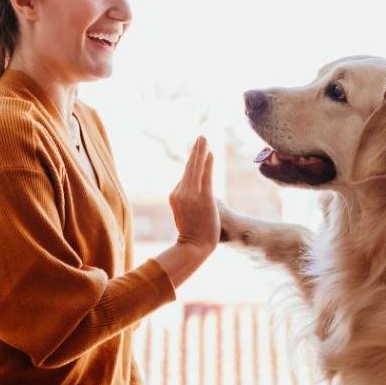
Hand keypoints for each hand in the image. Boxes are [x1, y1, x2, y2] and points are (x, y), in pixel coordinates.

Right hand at [168, 136, 219, 253]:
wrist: (194, 247)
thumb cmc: (193, 234)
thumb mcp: (186, 214)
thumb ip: (189, 200)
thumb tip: (198, 194)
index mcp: (175, 195)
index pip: (186, 176)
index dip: (194, 163)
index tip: (199, 151)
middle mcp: (180, 192)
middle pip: (189, 167)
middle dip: (195, 151)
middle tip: (201, 137)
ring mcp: (191, 195)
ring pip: (196, 169)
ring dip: (201, 152)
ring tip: (204, 139)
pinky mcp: (203, 199)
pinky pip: (205, 177)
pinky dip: (207, 164)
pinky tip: (210, 154)